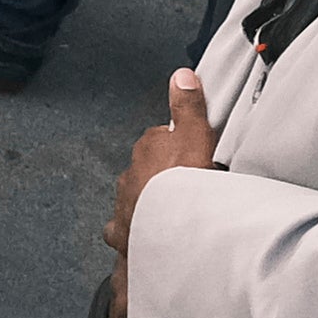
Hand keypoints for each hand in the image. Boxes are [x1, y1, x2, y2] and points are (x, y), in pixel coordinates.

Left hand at [105, 72, 213, 260]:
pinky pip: (127, 234)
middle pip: (146, 171)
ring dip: (149, 205)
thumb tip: (181, 77)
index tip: (192, 153)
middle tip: (188, 187)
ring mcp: (124, 206)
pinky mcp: (123, 234)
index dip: (178, 146)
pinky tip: (149, 240)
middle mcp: (130, 176)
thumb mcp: (194, 137)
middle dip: (162, 177)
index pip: (159, 140)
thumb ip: (188, 107)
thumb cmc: (183, 188)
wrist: (168, 232)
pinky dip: (136, 235)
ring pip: (135, 201)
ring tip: (174, 215)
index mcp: (147, 150)